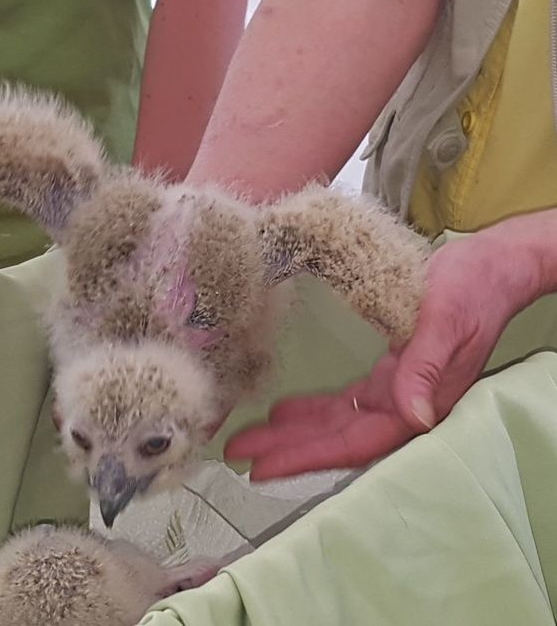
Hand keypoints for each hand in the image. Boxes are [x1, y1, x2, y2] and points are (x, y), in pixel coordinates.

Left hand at [225, 228, 541, 480]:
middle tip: (238, 453)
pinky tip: (284, 410)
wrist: (492, 266)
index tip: (265, 466)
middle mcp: (406, 405)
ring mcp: (397, 390)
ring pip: (337, 421)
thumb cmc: (474, 289)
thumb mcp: (446, 321)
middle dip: (288, 447)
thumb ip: (426, 368)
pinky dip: (314, 407)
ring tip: (251, 438)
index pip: (355, 441)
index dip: (309, 456)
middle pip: (338, 437)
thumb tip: (413, 416)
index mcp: (421, 402)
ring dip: (294, 430)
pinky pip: (346, 399)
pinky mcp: (390, 372)